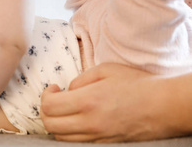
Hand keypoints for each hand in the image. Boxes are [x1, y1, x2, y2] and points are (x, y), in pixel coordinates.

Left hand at [40, 63, 170, 142]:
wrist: (164, 106)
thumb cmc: (137, 84)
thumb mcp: (105, 70)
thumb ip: (80, 79)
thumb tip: (67, 90)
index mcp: (88, 101)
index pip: (49, 106)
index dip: (45, 95)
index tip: (54, 88)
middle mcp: (90, 123)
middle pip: (50, 124)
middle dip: (45, 110)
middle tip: (55, 98)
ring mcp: (97, 137)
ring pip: (60, 137)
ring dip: (56, 122)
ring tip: (65, 109)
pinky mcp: (104, 144)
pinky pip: (76, 142)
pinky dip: (69, 133)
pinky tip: (76, 120)